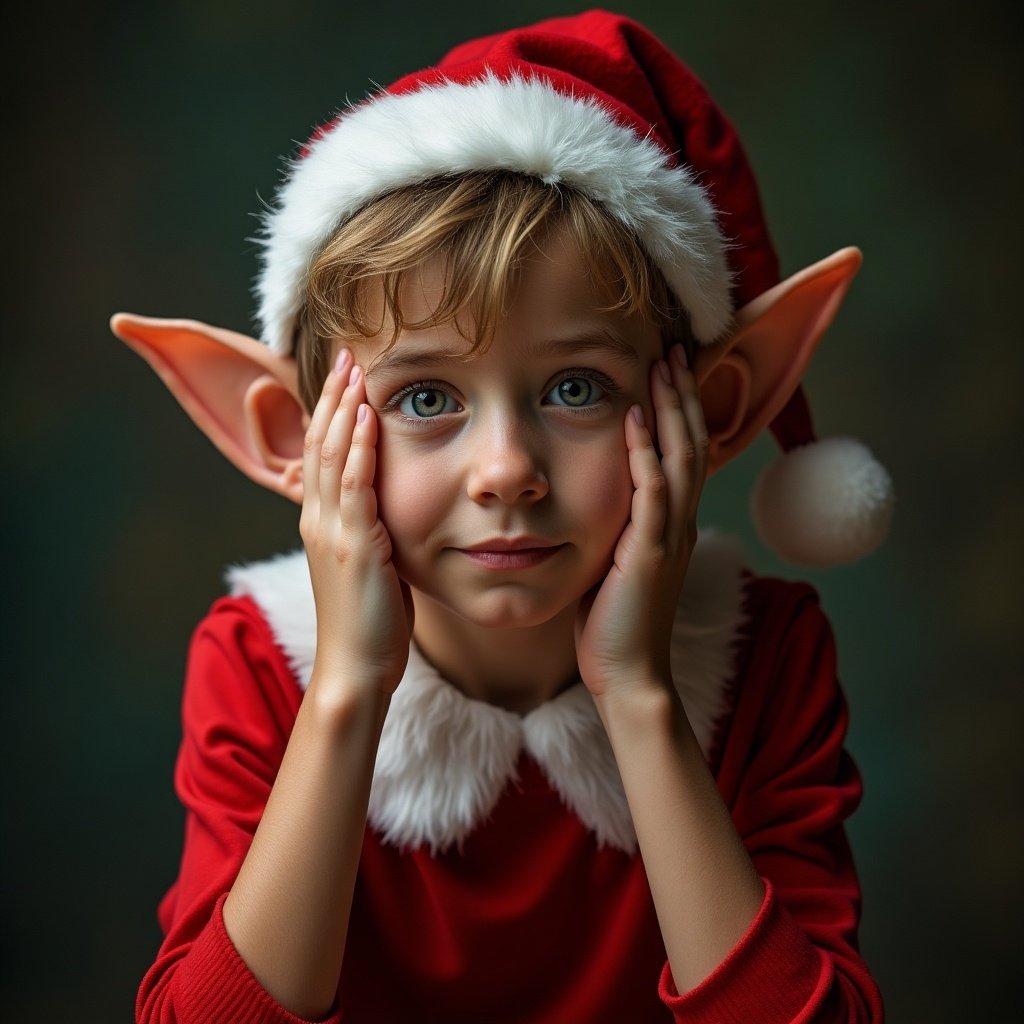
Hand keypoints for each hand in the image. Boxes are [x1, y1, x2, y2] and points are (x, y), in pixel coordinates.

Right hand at [299, 351, 413, 698]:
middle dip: (335, 397)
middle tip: (348, 355)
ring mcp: (332, 531)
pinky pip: (356, 486)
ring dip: (345, 410)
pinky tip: (369, 418)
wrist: (355, 669)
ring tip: (356, 370)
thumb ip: (371, 530)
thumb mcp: (367, 565)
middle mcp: (318, 520)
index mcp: (320, 523)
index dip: (330, 412)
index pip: (320, 454)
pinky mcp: (355, 546)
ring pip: (333, 457)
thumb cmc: (368, 622)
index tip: (346, 378)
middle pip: (320, 444)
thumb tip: (389, 508)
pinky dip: (361, 448)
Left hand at [574, 344, 706, 703]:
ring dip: (671, 409)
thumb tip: (595, 499)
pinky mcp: (650, 552)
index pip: (682, 453)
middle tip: (675, 348)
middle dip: (682, 393)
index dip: (678, 410)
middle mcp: (679, 522)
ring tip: (664, 365)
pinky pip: (652, 492)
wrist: (628, 675)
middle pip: (690, 442)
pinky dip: (645, 452)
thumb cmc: (615, 623)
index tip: (667, 369)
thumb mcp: (616, 563)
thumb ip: (617, 527)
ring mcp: (668, 536)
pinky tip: (633, 419)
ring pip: (680, 457)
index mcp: (671, 524)